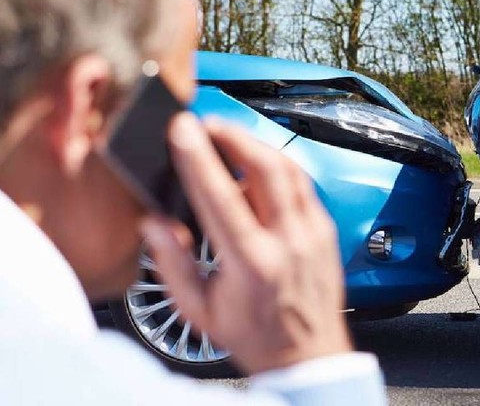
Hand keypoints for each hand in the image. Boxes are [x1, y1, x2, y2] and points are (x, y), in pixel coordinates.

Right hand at [141, 113, 351, 373]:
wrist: (308, 356)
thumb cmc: (254, 335)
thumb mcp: (200, 311)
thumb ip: (172, 264)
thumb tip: (153, 223)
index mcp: (252, 263)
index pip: (222, 196)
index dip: (199, 157)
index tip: (182, 129)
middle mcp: (289, 242)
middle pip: (265, 167)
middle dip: (233, 134)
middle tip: (206, 124)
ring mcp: (313, 233)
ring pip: (289, 169)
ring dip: (256, 144)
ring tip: (228, 137)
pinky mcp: (326, 229)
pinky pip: (303, 184)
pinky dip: (277, 166)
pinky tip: (257, 165)